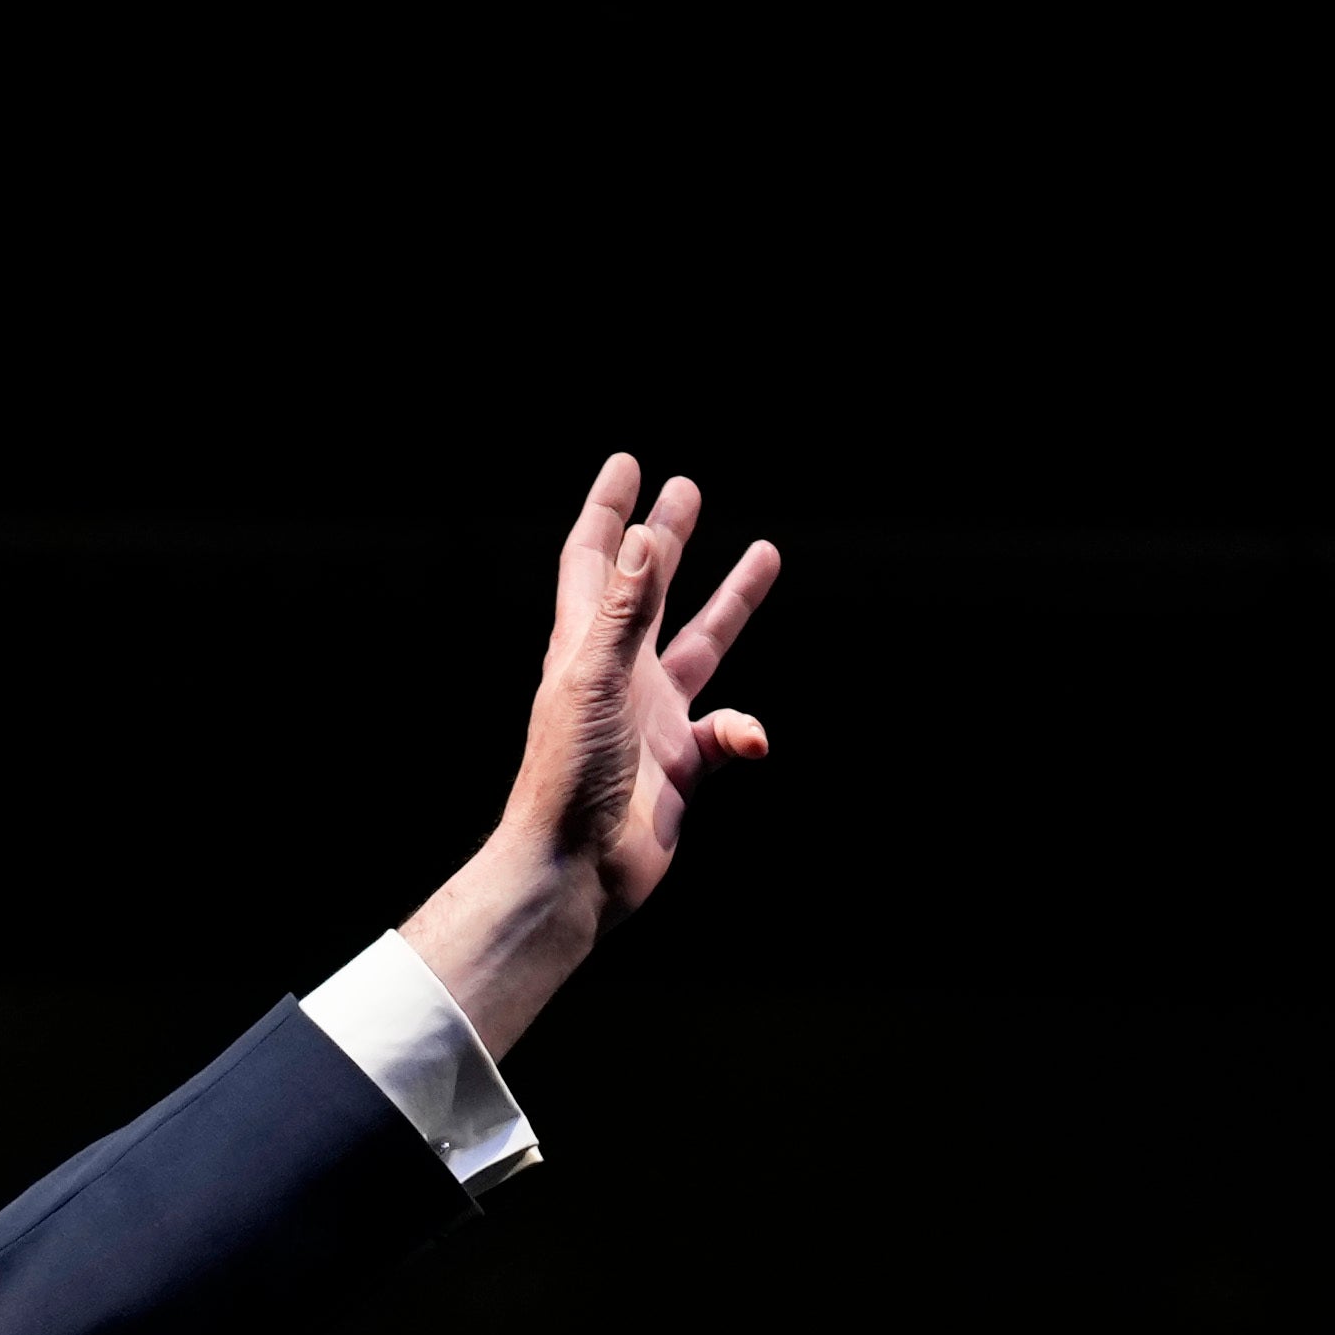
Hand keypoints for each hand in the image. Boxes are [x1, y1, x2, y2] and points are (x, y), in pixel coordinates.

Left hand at [404, 458, 778, 1062]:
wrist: (575, 871)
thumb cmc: (568, 777)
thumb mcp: (595, 680)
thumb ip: (626, 611)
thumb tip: (644, 536)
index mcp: (585, 647)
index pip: (596, 561)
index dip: (609, 511)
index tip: (628, 464)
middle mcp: (619, 674)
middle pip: (649, 590)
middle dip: (668, 539)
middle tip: (687, 489)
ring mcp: (652, 718)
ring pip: (702, 646)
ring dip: (731, 602)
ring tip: (766, 553)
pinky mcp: (681, 766)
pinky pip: (726, 732)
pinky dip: (743, 730)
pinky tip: (748, 739)